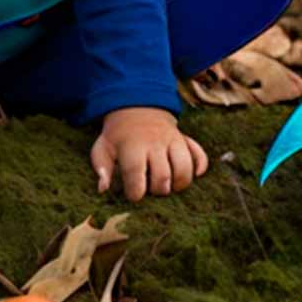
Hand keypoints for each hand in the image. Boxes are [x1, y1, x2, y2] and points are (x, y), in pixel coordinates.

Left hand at [90, 107, 207, 201]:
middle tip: (150, 188)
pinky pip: (199, 155)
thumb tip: (102, 189)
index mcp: (132, 146)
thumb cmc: (118, 135)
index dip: (135, 192)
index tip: (133, 194)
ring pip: (184, 169)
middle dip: (157, 191)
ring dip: (178, 184)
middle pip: (162, 177)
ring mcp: (173, 141)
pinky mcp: (185, 140)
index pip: (136, 175)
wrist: (136, 107)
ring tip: (168, 186)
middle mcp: (155, 143)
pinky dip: (200, 168)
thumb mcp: (103, 147)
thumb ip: (101, 168)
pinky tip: (194, 175)